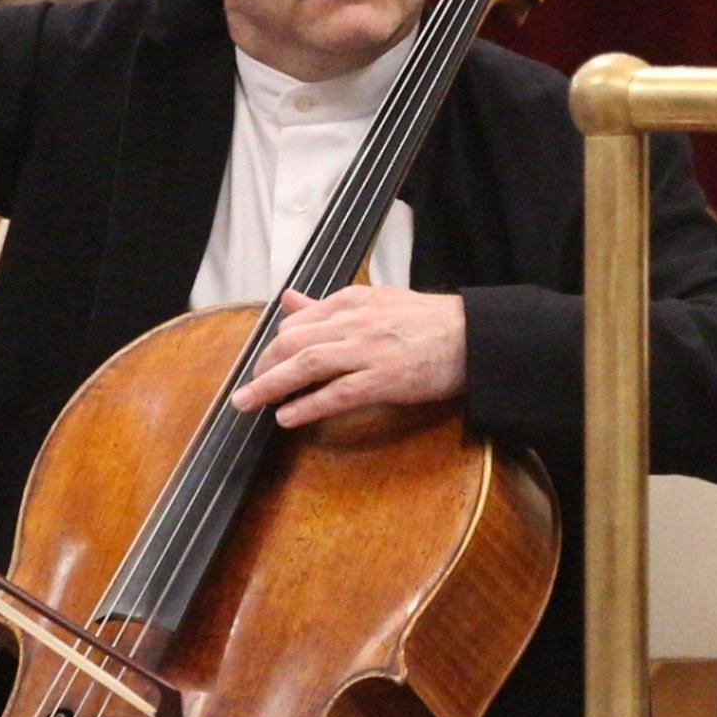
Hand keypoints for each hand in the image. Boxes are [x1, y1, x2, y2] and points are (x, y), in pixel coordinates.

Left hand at [229, 286, 464, 428]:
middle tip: (245, 389)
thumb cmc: (426, 322)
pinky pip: (336, 394)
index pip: (297, 322)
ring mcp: (368, 351)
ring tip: (248, 403)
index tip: (262, 364)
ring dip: (271, 385)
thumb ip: (327, 304)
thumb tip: (288, 299)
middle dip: (262, 367)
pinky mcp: (383, 379)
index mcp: (350, 302)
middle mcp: (354, 322)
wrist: (472, 336)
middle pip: (292, 342)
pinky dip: (308, 406)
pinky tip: (287, 416)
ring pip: (307, 366)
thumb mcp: (373, 301)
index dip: (273, 346)